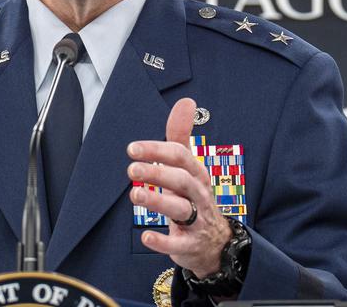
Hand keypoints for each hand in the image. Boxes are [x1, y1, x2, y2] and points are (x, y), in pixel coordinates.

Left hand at [127, 98, 231, 276]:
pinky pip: (178, 244)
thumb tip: (186, 101)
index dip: (157, 150)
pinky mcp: (190, 245)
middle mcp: (198, 194)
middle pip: (182, 180)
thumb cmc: (194, 197)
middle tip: (131, 168)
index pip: (180, 157)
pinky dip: (162, 241)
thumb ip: (181, 136)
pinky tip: (146, 237)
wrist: (215, 242)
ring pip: (180, 209)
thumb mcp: (189, 166)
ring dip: (157, 200)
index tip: (132, 148)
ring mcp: (196, 220)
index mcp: (196, 174)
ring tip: (134, 194)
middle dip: (157, 172)